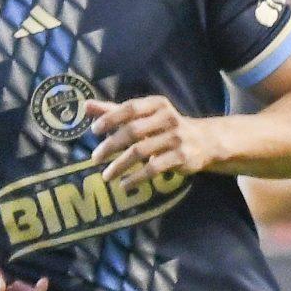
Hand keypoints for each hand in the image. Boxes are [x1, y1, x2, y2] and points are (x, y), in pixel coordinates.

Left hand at [85, 94, 220, 185]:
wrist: (204, 140)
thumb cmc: (164, 126)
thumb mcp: (142, 116)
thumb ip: (114, 111)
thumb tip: (86, 106)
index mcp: (156, 105)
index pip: (130, 108)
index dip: (111, 118)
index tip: (94, 131)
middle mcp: (167, 118)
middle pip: (133, 131)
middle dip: (111, 145)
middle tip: (94, 158)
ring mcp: (176, 137)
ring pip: (141, 151)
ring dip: (119, 165)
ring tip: (105, 176)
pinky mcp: (181, 156)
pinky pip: (154, 168)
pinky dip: (136, 178)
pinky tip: (124, 185)